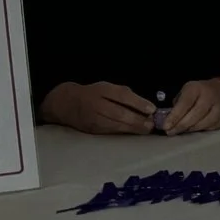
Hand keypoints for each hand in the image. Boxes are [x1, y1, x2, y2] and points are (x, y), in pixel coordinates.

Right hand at [43, 82, 157, 134]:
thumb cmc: (94, 94)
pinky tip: (134, 132)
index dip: (138, 102)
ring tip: (146, 129)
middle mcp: (96, 104)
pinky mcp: (92, 129)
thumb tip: (145, 106)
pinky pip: (110, 131)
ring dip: (133, 128)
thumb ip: (124, 94)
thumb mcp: (107, 87)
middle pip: (119, 113)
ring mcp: (93, 118)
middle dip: (138, 120)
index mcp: (102, 90)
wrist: (67, 104)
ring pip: (115, 125)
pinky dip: (124, 132)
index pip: (122, 95)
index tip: (152, 109)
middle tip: (152, 124)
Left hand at [160, 78, 219, 133]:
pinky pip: (211, 127)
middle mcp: (210, 96)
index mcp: (196, 88)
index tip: (166, 126)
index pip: (185, 103)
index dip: (175, 116)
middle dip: (181, 126)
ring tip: (182, 131)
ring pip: (203, 123)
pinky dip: (201, 130)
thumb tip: (167, 121)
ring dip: (190, 129)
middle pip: (195, 115)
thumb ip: (177, 104)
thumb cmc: (199, 93)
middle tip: (171, 132)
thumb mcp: (186, 92)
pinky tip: (194, 129)